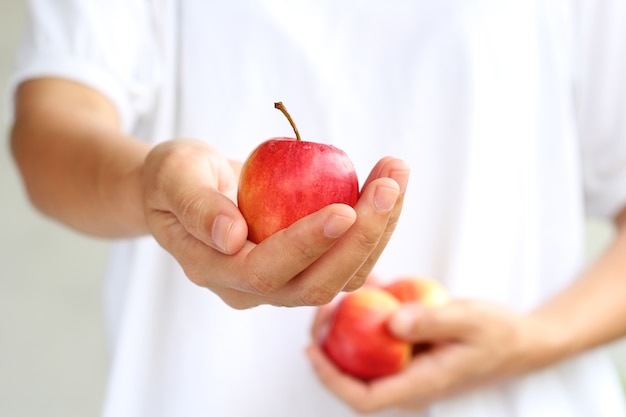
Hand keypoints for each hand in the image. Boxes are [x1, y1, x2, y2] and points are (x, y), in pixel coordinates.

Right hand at [142, 139, 409, 307]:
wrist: (190, 189)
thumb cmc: (175, 177)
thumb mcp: (173, 176)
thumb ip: (196, 205)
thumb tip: (230, 236)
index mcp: (215, 270)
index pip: (265, 270)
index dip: (306, 245)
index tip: (345, 209)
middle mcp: (253, 288)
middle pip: (317, 282)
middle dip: (360, 238)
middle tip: (389, 185)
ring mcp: (284, 281)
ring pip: (343, 274)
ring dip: (379, 228)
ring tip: (396, 172)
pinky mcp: (307, 265)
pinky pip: (349, 256)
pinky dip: (374, 223)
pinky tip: (386, 184)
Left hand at [308, 299, 544, 412]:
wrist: (520, 340)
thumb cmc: (499, 333)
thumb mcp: (471, 320)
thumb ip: (433, 321)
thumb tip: (391, 323)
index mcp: (420, 385)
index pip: (363, 398)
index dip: (330, 378)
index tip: (310, 348)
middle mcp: (407, 381)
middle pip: (352, 377)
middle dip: (327, 347)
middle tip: (322, 310)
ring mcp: (408, 367)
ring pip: (361, 357)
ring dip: (342, 330)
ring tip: (335, 297)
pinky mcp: (410, 350)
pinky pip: (379, 337)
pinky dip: (367, 313)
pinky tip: (368, 286)